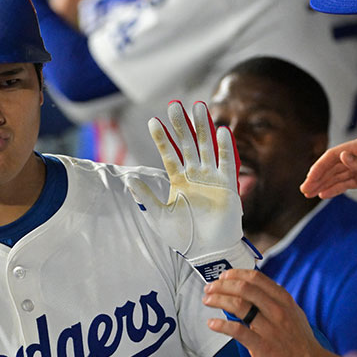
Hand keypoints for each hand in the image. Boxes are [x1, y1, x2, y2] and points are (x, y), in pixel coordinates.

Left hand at [128, 100, 252, 278]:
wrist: (206, 251)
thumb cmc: (183, 236)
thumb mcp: (158, 215)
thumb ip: (145, 196)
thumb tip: (128, 178)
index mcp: (179, 181)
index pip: (168, 154)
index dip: (162, 139)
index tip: (152, 121)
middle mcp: (195, 175)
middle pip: (187, 144)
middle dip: (181, 125)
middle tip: (174, 105)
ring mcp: (211, 179)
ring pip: (206, 148)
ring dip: (203, 128)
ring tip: (198, 107)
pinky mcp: (228, 186)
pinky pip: (227, 163)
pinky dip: (225, 148)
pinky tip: (222, 131)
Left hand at [203, 269, 341, 356]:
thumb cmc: (299, 340)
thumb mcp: (292, 312)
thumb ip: (273, 299)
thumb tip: (252, 287)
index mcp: (283, 300)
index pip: (255, 278)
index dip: (235, 274)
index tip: (223, 277)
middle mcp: (277, 310)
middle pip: (244, 288)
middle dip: (222, 286)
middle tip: (209, 288)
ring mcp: (270, 328)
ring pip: (239, 306)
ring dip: (218, 300)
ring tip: (207, 300)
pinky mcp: (263, 346)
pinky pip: (238, 331)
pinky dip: (222, 325)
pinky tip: (212, 323)